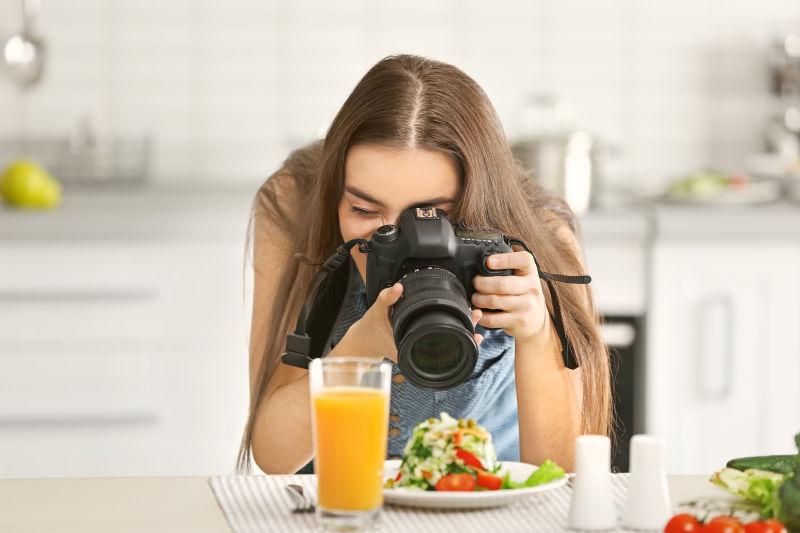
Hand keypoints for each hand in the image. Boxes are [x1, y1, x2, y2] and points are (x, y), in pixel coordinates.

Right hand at [338, 283, 484, 363]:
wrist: (363, 340)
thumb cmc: (371, 329)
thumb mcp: (376, 312)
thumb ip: (386, 298)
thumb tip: (397, 287)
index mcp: (410, 348)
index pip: (442, 349)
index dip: (460, 340)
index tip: (473, 329)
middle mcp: (417, 352)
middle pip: (449, 346)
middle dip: (465, 332)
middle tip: (477, 317)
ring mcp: (419, 349)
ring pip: (446, 344)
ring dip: (461, 331)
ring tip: (475, 319)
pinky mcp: (418, 343)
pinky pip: (440, 340)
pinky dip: (451, 332)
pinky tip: (462, 325)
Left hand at [471, 248, 549, 343]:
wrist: (536, 320)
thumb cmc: (523, 293)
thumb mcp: (522, 277)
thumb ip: (508, 268)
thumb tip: (482, 262)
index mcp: (530, 272)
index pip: (523, 260)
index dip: (504, 260)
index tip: (488, 262)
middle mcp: (531, 288)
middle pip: (501, 284)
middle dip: (482, 283)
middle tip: (475, 283)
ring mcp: (526, 306)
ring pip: (494, 301)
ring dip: (478, 299)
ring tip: (475, 298)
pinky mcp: (519, 322)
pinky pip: (493, 319)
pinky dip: (481, 316)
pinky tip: (480, 312)